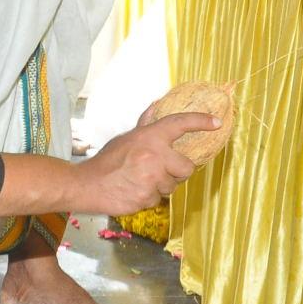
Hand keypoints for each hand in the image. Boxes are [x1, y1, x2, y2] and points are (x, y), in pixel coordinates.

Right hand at [75, 113, 215, 214]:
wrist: (87, 185)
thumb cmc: (107, 161)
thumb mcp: (127, 138)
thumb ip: (146, 124)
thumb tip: (157, 104)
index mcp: (150, 137)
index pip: (180, 123)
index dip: (200, 121)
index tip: (215, 123)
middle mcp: (154, 155)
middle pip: (187, 167)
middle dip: (176, 171)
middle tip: (158, 170)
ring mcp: (152, 178)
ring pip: (173, 186)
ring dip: (161, 186)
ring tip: (140, 181)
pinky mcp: (148, 197)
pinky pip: (160, 199)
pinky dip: (150, 197)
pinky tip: (135, 191)